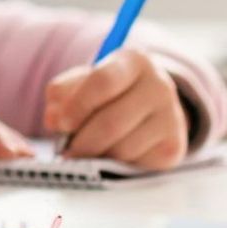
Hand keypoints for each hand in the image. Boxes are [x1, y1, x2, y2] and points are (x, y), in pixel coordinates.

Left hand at [43, 48, 189, 169]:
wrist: (149, 106)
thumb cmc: (106, 91)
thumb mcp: (82, 80)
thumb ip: (61, 94)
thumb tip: (53, 120)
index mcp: (134, 62)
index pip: (102, 82)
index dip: (76, 106)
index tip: (61, 124)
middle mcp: (159, 87)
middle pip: (111, 123)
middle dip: (82, 142)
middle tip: (67, 152)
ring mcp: (171, 118)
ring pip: (122, 149)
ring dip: (96, 156)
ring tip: (86, 152)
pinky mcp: (173, 148)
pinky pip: (134, 165)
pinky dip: (114, 165)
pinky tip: (109, 155)